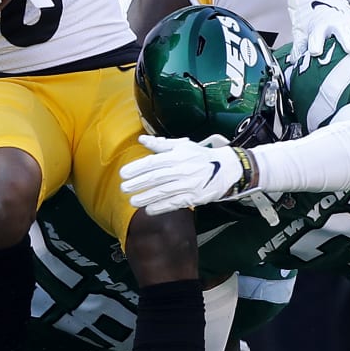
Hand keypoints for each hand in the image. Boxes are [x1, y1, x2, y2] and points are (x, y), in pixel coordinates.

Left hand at [119, 134, 247, 214]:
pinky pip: (174, 203)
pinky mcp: (193, 197)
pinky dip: (161, 207)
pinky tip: (149, 210)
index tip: (124, 173)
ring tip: (132, 201)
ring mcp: (188, 185)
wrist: (226, 169)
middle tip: (123, 188)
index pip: (153, 162)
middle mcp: (181, 170)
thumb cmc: (200, 156)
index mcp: (177, 156)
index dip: (137, 168)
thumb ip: (161, 145)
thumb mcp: (182, 146)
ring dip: (146, 198)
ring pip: (163, 192)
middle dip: (138, 184)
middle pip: (156, 178)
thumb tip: (142, 139)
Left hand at [286, 0, 349, 63]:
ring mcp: (345, 18)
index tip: (315, 52)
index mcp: (317, 26)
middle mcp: (333, 21)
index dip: (315, 44)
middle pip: (341, 32)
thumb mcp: (299, 31)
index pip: (315, 36)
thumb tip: (296, 61)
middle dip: (346, 40)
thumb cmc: (307, 17)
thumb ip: (300, 46)